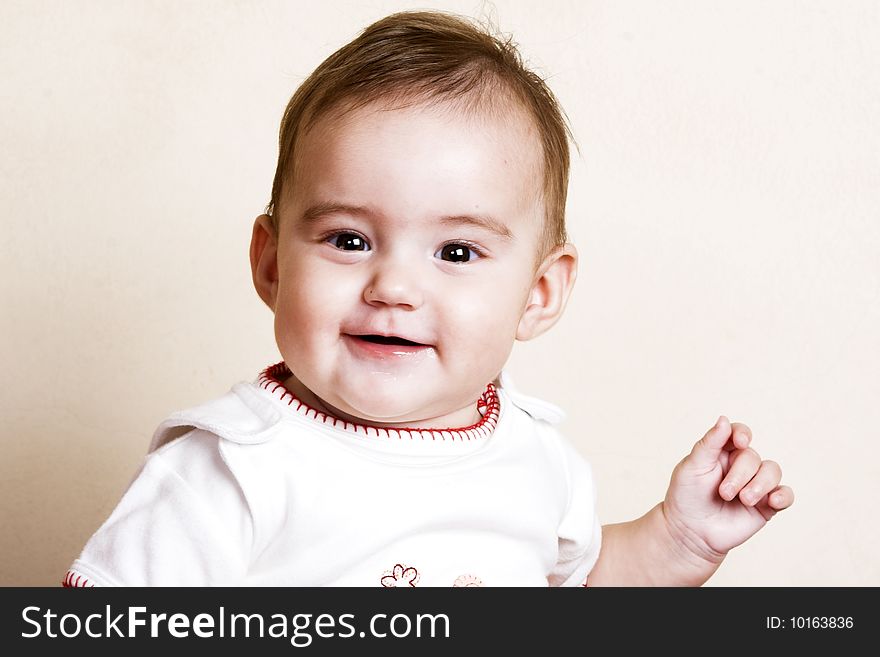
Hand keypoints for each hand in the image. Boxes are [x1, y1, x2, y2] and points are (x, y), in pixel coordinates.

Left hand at [662, 416, 793, 561]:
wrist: (690, 531)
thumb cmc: (686, 496)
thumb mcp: (692, 466)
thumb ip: (710, 443)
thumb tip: (724, 419)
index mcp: (722, 452)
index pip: (739, 434)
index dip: (742, 434)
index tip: (740, 442)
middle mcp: (741, 466)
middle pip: (753, 457)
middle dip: (740, 475)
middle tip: (724, 493)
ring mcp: (755, 485)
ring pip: (772, 472)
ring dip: (760, 485)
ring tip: (744, 500)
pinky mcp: (766, 505)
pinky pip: (785, 495)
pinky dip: (783, 496)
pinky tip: (773, 501)